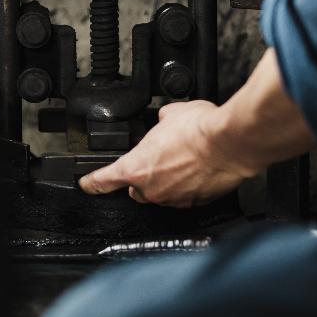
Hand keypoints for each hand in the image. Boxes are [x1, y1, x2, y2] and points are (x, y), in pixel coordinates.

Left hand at [78, 101, 252, 207]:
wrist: (230, 143)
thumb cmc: (199, 129)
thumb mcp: (169, 114)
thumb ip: (159, 122)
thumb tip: (163, 121)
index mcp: (136, 167)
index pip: (104, 180)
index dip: (92, 183)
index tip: (87, 184)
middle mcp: (152, 188)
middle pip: (135, 190)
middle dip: (139, 178)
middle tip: (154, 161)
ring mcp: (174, 198)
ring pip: (160, 194)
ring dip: (165, 181)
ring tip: (181, 160)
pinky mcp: (196, 202)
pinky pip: (184, 197)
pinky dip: (187, 186)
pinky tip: (197, 169)